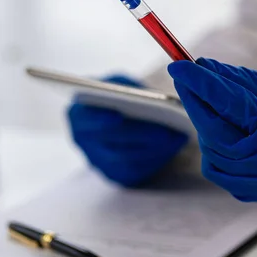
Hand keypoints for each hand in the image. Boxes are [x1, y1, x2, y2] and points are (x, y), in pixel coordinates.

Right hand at [67, 75, 187, 186]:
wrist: (124, 115)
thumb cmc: (121, 94)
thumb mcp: (120, 82)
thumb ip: (125, 85)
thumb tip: (146, 95)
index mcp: (78, 114)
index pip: (84, 120)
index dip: (98, 119)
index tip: (117, 115)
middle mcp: (84, 141)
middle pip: (111, 142)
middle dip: (140, 136)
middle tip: (166, 131)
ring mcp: (99, 161)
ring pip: (127, 159)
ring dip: (154, 149)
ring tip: (178, 137)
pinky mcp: (117, 174)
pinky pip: (137, 170)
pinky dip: (157, 158)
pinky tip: (175, 146)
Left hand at [168, 58, 256, 201]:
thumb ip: (240, 80)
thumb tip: (202, 66)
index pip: (230, 105)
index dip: (201, 83)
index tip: (178, 65)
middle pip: (213, 132)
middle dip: (195, 101)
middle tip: (183, 75)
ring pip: (210, 150)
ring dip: (205, 123)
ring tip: (213, 101)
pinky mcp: (250, 193)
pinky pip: (217, 167)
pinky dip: (214, 145)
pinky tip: (226, 129)